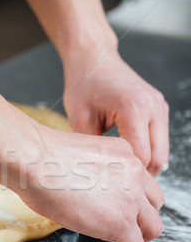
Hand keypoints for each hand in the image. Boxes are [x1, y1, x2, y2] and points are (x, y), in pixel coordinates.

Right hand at [17, 126, 163, 241]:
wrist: (34, 161)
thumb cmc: (40, 158)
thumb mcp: (78, 158)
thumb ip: (93, 175)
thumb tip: (85, 196)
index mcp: (124, 153)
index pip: (141, 182)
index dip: (129, 201)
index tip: (107, 210)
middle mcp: (135, 172)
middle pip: (153, 204)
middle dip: (137, 220)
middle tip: (113, 229)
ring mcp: (132, 198)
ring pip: (152, 227)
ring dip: (132, 238)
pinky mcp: (121, 222)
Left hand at [63, 49, 169, 175]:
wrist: (94, 58)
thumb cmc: (84, 84)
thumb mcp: (80, 119)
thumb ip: (95, 148)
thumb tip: (102, 174)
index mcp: (134, 108)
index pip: (141, 157)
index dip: (126, 174)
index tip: (110, 182)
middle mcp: (153, 107)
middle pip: (158, 159)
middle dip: (139, 175)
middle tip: (117, 183)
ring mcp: (160, 107)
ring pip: (162, 152)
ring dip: (145, 164)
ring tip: (121, 170)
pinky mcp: (159, 109)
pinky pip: (160, 141)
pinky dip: (147, 152)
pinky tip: (126, 155)